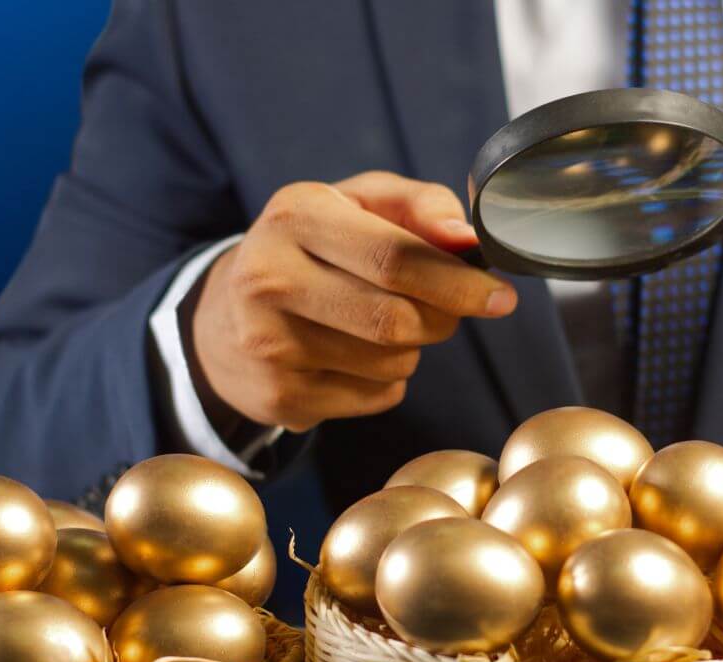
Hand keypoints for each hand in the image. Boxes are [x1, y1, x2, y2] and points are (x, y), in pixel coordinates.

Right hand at [190, 171, 517, 431]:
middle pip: (397, 320)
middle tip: (447, 309)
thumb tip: (466, 238)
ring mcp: (269, 344)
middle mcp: (270, 278)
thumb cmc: (310, 250)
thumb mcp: (354, 203)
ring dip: (413, 348)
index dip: (458, 282)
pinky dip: (387, 380)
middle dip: (442, 318)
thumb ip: (418, 205)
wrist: (222, 319)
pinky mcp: (278, 397)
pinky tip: (352, 357)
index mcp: (295, 216)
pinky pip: (376, 397)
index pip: (395, 258)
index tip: (500, 296)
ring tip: (381, 325)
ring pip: (393, 362)